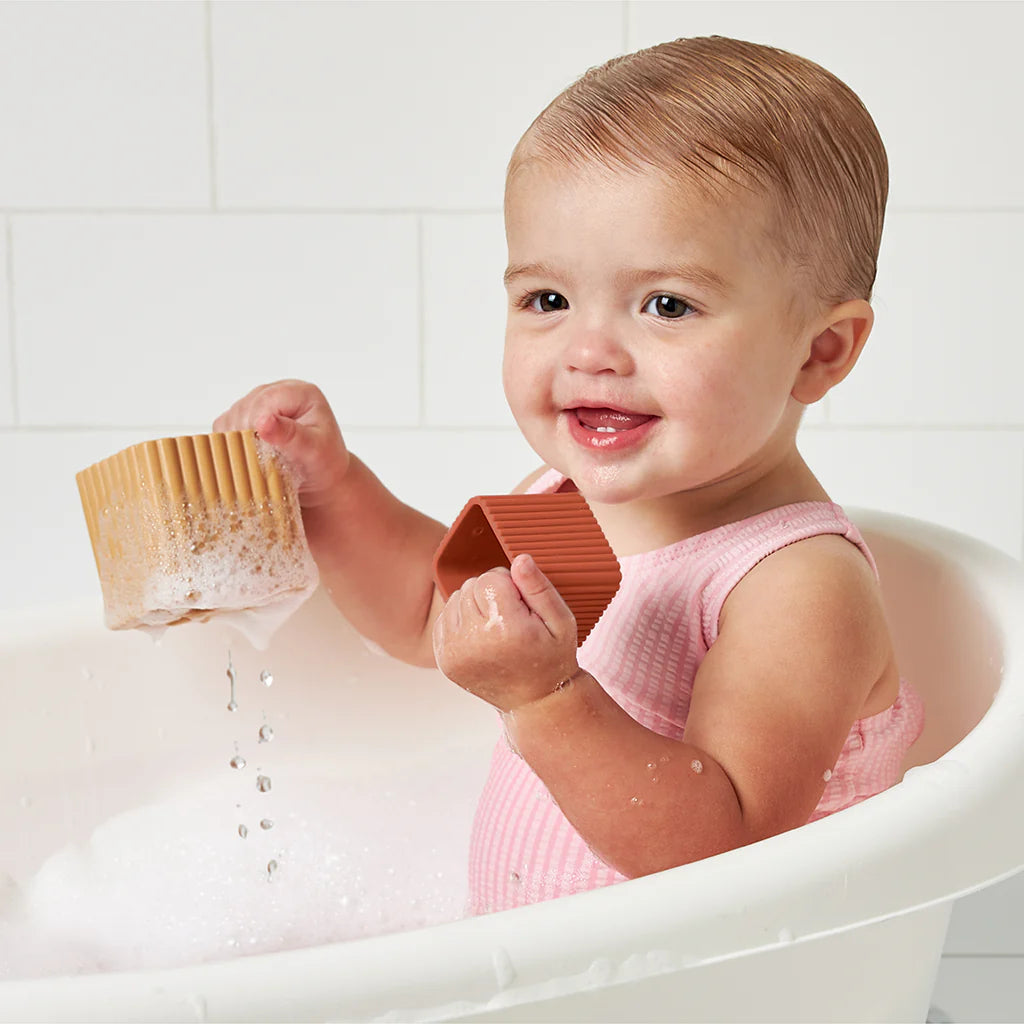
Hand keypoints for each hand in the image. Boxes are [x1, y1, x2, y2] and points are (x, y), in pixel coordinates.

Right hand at [213, 380, 349, 508]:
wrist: (321, 476)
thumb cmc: (324, 462)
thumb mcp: (314, 450)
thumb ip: (291, 435)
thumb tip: (263, 421)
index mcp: (301, 392)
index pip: (266, 400)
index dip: (256, 424)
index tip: (259, 450)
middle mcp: (279, 391)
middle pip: (246, 406)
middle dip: (247, 435)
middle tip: (260, 461)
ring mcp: (261, 402)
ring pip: (232, 416)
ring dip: (237, 441)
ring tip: (258, 461)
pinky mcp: (247, 417)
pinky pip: (225, 426)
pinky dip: (229, 443)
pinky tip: (246, 456)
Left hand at [432, 554, 579, 711]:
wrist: (535, 701)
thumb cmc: (552, 658)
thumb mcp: (561, 621)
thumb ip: (539, 587)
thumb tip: (519, 559)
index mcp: (505, 629)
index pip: (490, 578)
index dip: (509, 583)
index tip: (522, 603)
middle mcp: (474, 642)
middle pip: (471, 586)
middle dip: (491, 593)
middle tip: (512, 618)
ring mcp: (454, 653)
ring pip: (455, 598)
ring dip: (474, 605)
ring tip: (497, 627)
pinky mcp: (444, 659)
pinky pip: (445, 618)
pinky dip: (461, 620)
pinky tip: (482, 635)